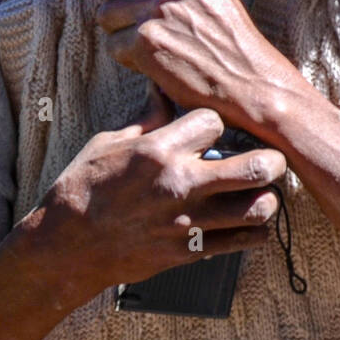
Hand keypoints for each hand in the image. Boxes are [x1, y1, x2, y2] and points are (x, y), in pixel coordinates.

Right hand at [41, 86, 288, 295]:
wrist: (66, 246)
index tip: (213, 130)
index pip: (215, 121)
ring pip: (257, 208)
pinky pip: (241, 243)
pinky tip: (251, 223)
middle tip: (273, 158)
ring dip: (268, 198)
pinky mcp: (188, 251)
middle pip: (256, 166)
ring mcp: (187, 221)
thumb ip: (147, 118)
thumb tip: (162, 88)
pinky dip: (255, 232)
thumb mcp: (110, 142)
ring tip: (264, 192)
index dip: (218, 121)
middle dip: (273, 159)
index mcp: (159, 150)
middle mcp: (180, 183)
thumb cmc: (84, 188)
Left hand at [96, 0, 314, 140]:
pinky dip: (126, 59)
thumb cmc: (234, 44)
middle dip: (112, 0)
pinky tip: (148, 64)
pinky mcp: (146, 43)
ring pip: (106, 15)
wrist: (249, 82)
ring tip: (139, 45)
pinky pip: (113, 46)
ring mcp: (157, 11)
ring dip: (117, 32)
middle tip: (124, 19)